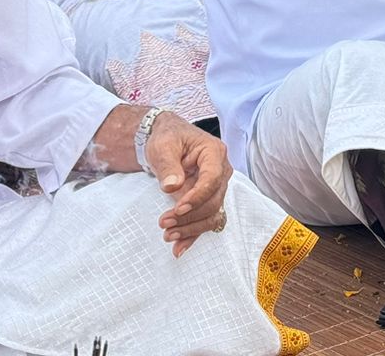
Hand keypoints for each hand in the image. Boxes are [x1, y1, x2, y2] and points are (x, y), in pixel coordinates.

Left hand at [146, 112, 231, 256]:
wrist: (167, 140)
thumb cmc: (167, 137)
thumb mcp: (163, 146)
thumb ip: (168, 165)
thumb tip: (173, 186)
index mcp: (214, 153)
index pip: (212, 179)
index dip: (197, 197)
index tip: (178, 208)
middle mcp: (221, 171)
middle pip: (213, 201)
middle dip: (189, 216)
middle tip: (164, 223)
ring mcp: (217, 187)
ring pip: (211, 214)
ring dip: (191, 229)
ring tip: (167, 235)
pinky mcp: (208, 200)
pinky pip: (205, 221)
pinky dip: (193, 235)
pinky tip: (179, 248)